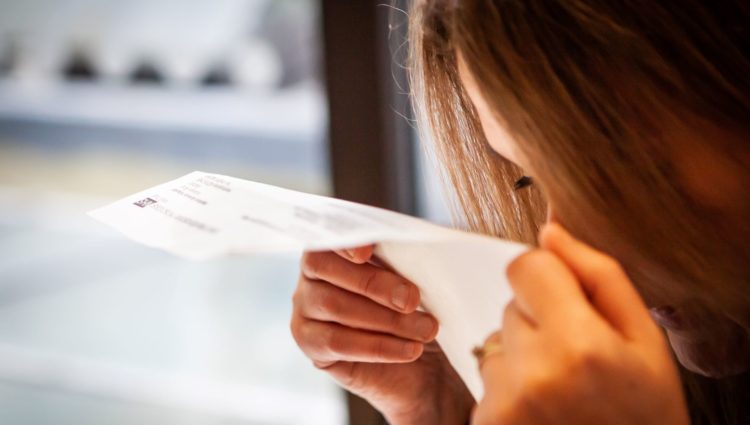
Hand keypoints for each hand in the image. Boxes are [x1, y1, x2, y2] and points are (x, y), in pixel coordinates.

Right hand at [291, 246, 474, 424]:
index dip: (343, 241)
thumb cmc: (416, 309)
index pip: (327, 235)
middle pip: (327, 269)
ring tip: (425, 329)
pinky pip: (338, 342)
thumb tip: (423, 248)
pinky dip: (378, 346)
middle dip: (374, 284)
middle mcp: (312, 274)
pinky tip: (410, 349)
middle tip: (412, 299)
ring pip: (333, 306)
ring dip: (386, 319)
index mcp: (335, 247)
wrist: (423, 361)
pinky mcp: (310, 343)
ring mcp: (305, 309)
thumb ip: (408, 259)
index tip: (367, 251)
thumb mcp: (418, 279)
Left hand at [473, 223, 688, 424]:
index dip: (548, 279)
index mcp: (578, 343)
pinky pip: (487, 377)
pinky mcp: (485, 421)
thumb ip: (599, 277)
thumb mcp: (646, 342)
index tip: (568, 303)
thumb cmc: (644, 414)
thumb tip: (551, 231)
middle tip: (576, 361)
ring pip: (495, 341)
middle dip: (539, 321)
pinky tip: (542, 410)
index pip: (525, 265)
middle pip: (510, 304)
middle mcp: (532, 371)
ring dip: (522, 356)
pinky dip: (509, 386)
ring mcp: (503, 401)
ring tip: (560, 390)